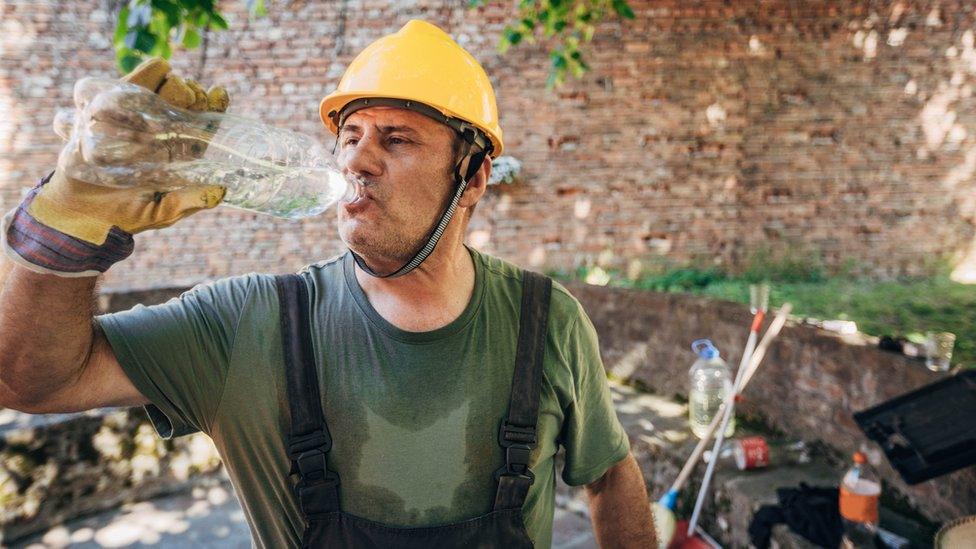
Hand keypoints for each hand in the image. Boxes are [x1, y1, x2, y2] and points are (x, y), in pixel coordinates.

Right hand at [3, 57, 230, 275]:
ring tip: (176, 86)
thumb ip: (189, 201)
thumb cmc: (127, 214)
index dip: (213, 105)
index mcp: (179, 153)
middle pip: (183, 101)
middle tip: (192, 94)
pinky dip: (138, 80)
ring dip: (169, 83)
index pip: (202, 124)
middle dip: (192, 92)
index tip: (218, 92)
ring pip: (156, 90)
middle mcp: (158, 134)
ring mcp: (132, 122)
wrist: (82, 214)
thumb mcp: (163, 212)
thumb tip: (221, 191)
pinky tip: (147, 79)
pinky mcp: (105, 114)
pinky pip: (122, 89)